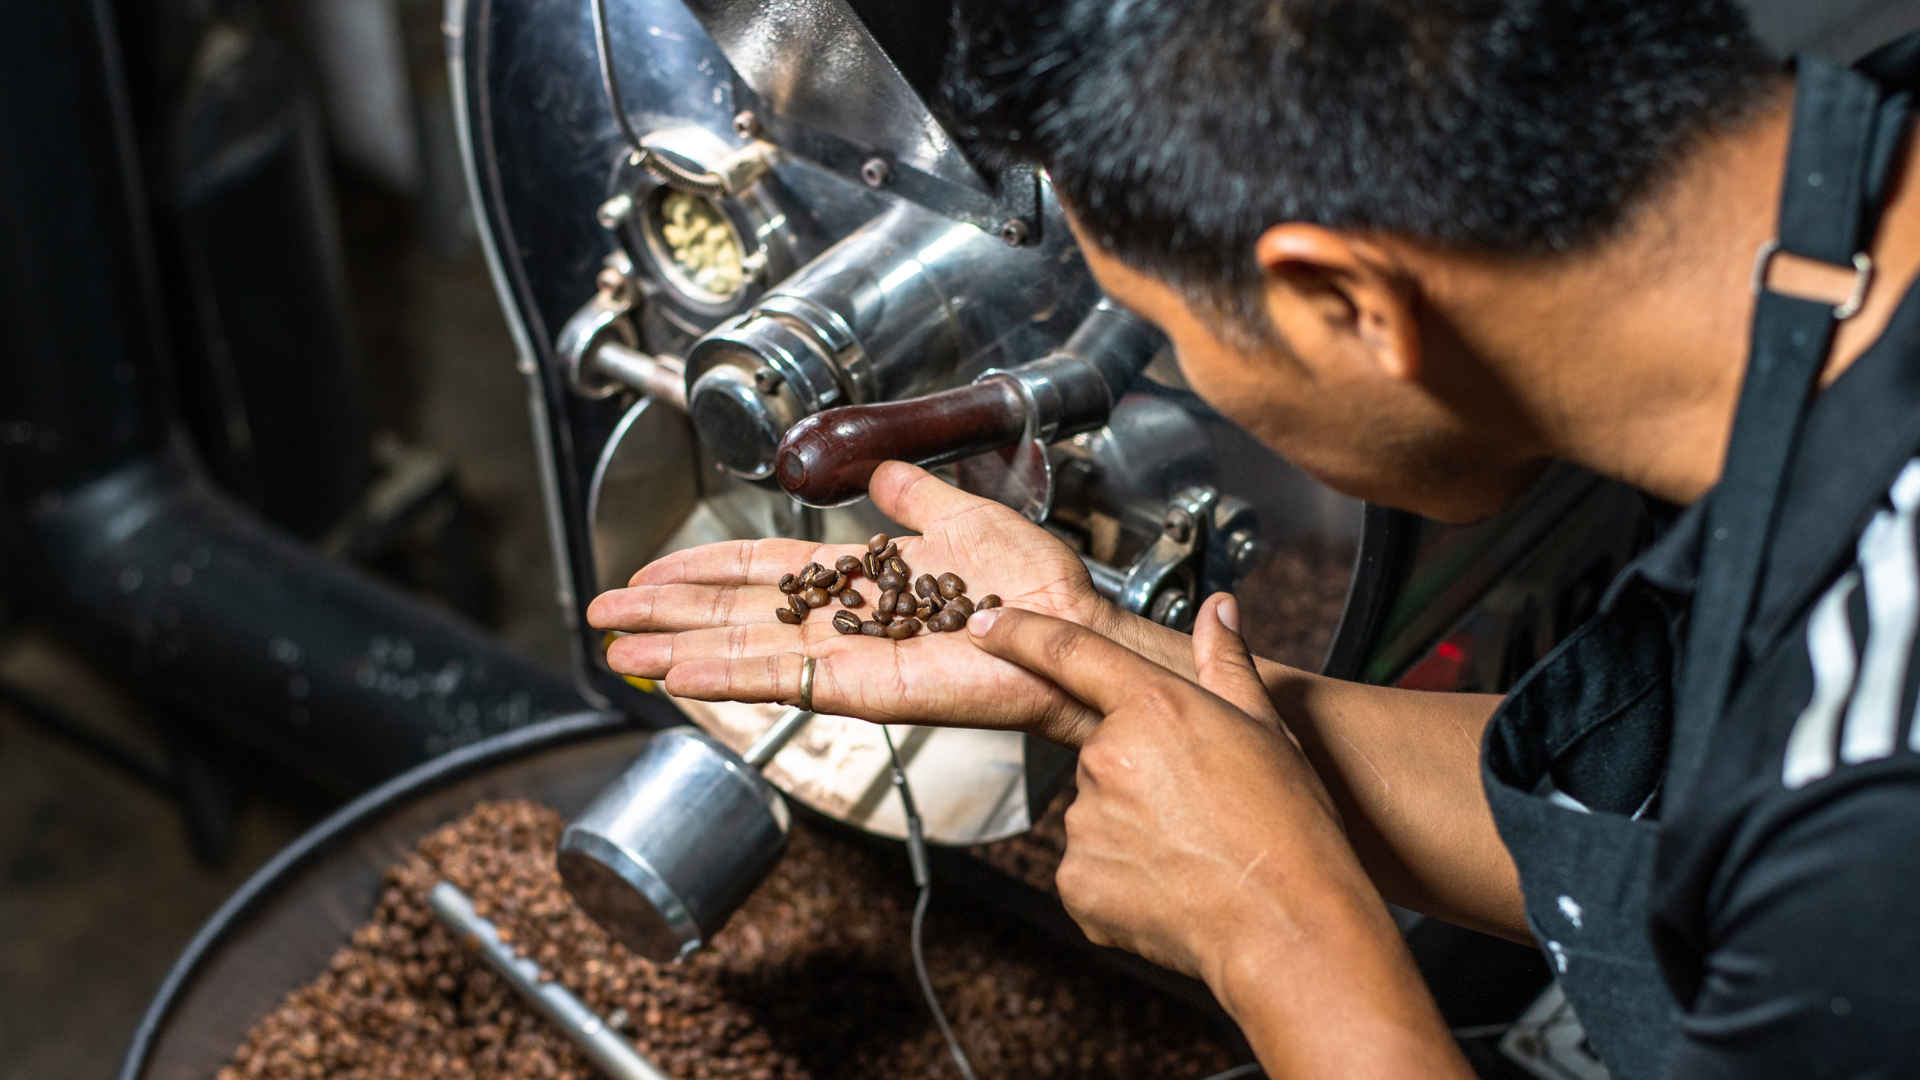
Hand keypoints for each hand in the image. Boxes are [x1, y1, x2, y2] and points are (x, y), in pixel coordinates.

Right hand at [587, 462, 1116, 743]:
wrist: (1070, 622)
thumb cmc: (1035, 581)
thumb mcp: (961, 515)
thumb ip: (913, 496)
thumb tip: (883, 472)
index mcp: (860, 580)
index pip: (762, 575)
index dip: (703, 571)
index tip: (649, 571)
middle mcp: (843, 622)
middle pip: (734, 615)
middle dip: (667, 612)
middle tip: (603, 613)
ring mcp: (847, 658)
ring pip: (744, 652)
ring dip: (676, 648)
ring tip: (618, 651)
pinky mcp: (865, 687)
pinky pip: (786, 681)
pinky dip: (728, 676)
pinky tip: (678, 673)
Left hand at [966, 594, 1472, 1078]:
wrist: (1287, 924)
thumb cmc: (1286, 828)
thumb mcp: (1266, 729)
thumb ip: (1227, 663)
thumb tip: (1219, 611)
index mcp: (1153, 708)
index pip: (1068, 653)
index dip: (1020, 632)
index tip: (986, 624)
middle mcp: (1107, 758)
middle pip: (1103, 754)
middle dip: (1139, 774)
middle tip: (1198, 806)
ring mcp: (1085, 822)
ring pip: (1096, 813)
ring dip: (1131, 828)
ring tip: (1193, 851)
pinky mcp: (1075, 880)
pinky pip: (1088, 866)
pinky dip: (1120, 876)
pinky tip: (1169, 885)